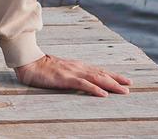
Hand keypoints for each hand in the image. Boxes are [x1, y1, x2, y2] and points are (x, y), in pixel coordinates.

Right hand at [15, 55, 131, 96]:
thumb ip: (70, 73)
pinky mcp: (65, 78)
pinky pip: (83, 84)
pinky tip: (103, 94)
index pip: (98, 70)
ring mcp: (72, 72)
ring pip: (96, 78)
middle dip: (117, 80)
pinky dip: (95, 89)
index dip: (112, 75)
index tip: (124, 80)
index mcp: (76, 66)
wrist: (28, 62)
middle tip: (130, 85)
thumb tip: (80, 79)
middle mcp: (77, 67)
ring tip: (123, 90)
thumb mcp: (59, 70)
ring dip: (111, 84)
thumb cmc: (41, 67)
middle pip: (101, 73)